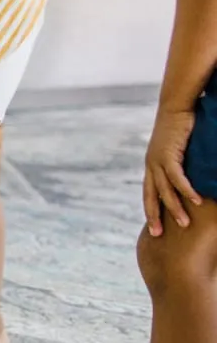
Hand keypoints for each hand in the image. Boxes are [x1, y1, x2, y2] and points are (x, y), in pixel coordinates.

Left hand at [144, 106, 201, 234]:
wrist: (176, 107)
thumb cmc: (180, 128)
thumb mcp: (179, 152)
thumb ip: (181, 166)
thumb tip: (191, 179)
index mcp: (152, 166)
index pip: (149, 193)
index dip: (150, 211)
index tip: (154, 228)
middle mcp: (151, 165)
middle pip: (151, 196)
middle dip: (154, 216)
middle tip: (157, 235)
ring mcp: (158, 160)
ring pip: (165, 190)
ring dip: (175, 207)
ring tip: (184, 223)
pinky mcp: (169, 154)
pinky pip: (177, 177)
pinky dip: (186, 190)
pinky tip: (195, 201)